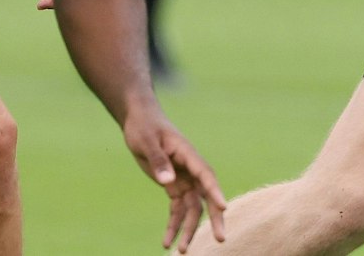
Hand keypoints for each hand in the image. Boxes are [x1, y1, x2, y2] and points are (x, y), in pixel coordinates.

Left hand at [121, 110, 226, 251]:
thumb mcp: (146, 141)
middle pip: (206, 196)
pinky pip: (178, 209)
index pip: (205, 174)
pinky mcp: (174, 186)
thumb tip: (168, 182)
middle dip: (214, 218)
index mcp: (188, 154)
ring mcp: (184, 178)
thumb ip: (158, 160)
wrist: (139, 120)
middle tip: (220, 238)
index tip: (223, 207)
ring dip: (188, 228)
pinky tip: (167, 242)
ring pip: (192, 208)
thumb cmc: (144, 126)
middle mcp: (191, 169)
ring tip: (182, 250)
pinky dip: (174, 224)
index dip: (215, 191)